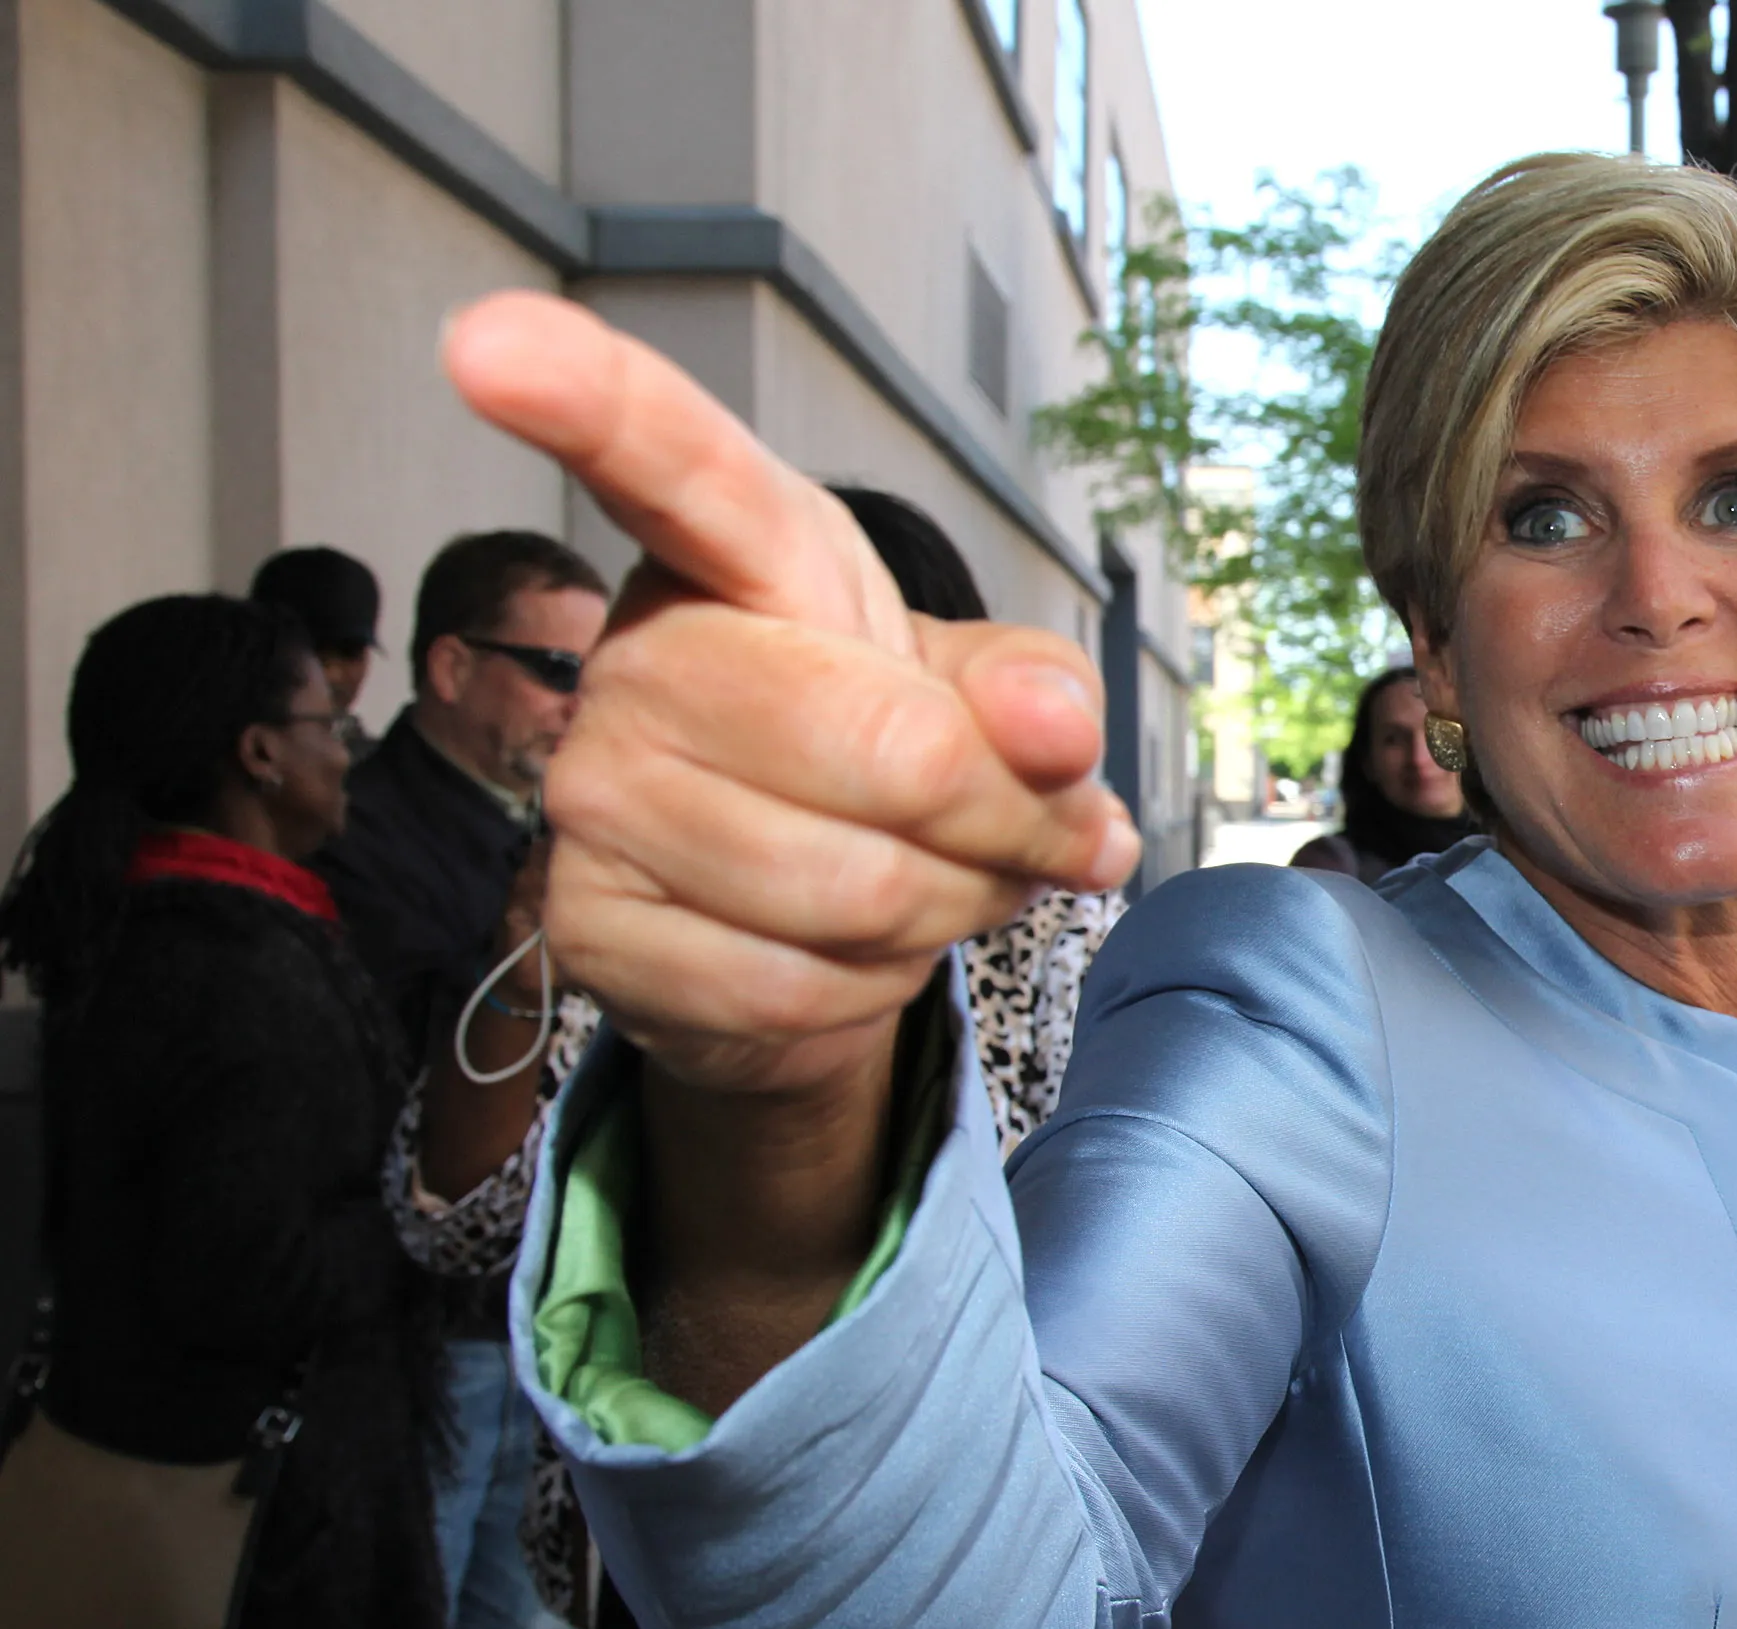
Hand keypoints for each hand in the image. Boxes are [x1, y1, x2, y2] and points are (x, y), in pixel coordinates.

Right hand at [437, 293, 1138, 1101]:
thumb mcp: (978, 691)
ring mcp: (591, 799)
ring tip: (936, 881)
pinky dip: (871, 991)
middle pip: (893, 751)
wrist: (798, 920)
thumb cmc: (878, 756)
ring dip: (952, 908)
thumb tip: (1056, 729)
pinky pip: (800, 989)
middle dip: (1006, 818)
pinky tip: (850, 951)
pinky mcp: (588, 930)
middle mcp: (639, 662)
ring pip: (864, 890)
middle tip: (1026, 828)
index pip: (665, 461)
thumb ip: (1035, 688)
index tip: (493, 343)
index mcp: (733, 555)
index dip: (586, 400)